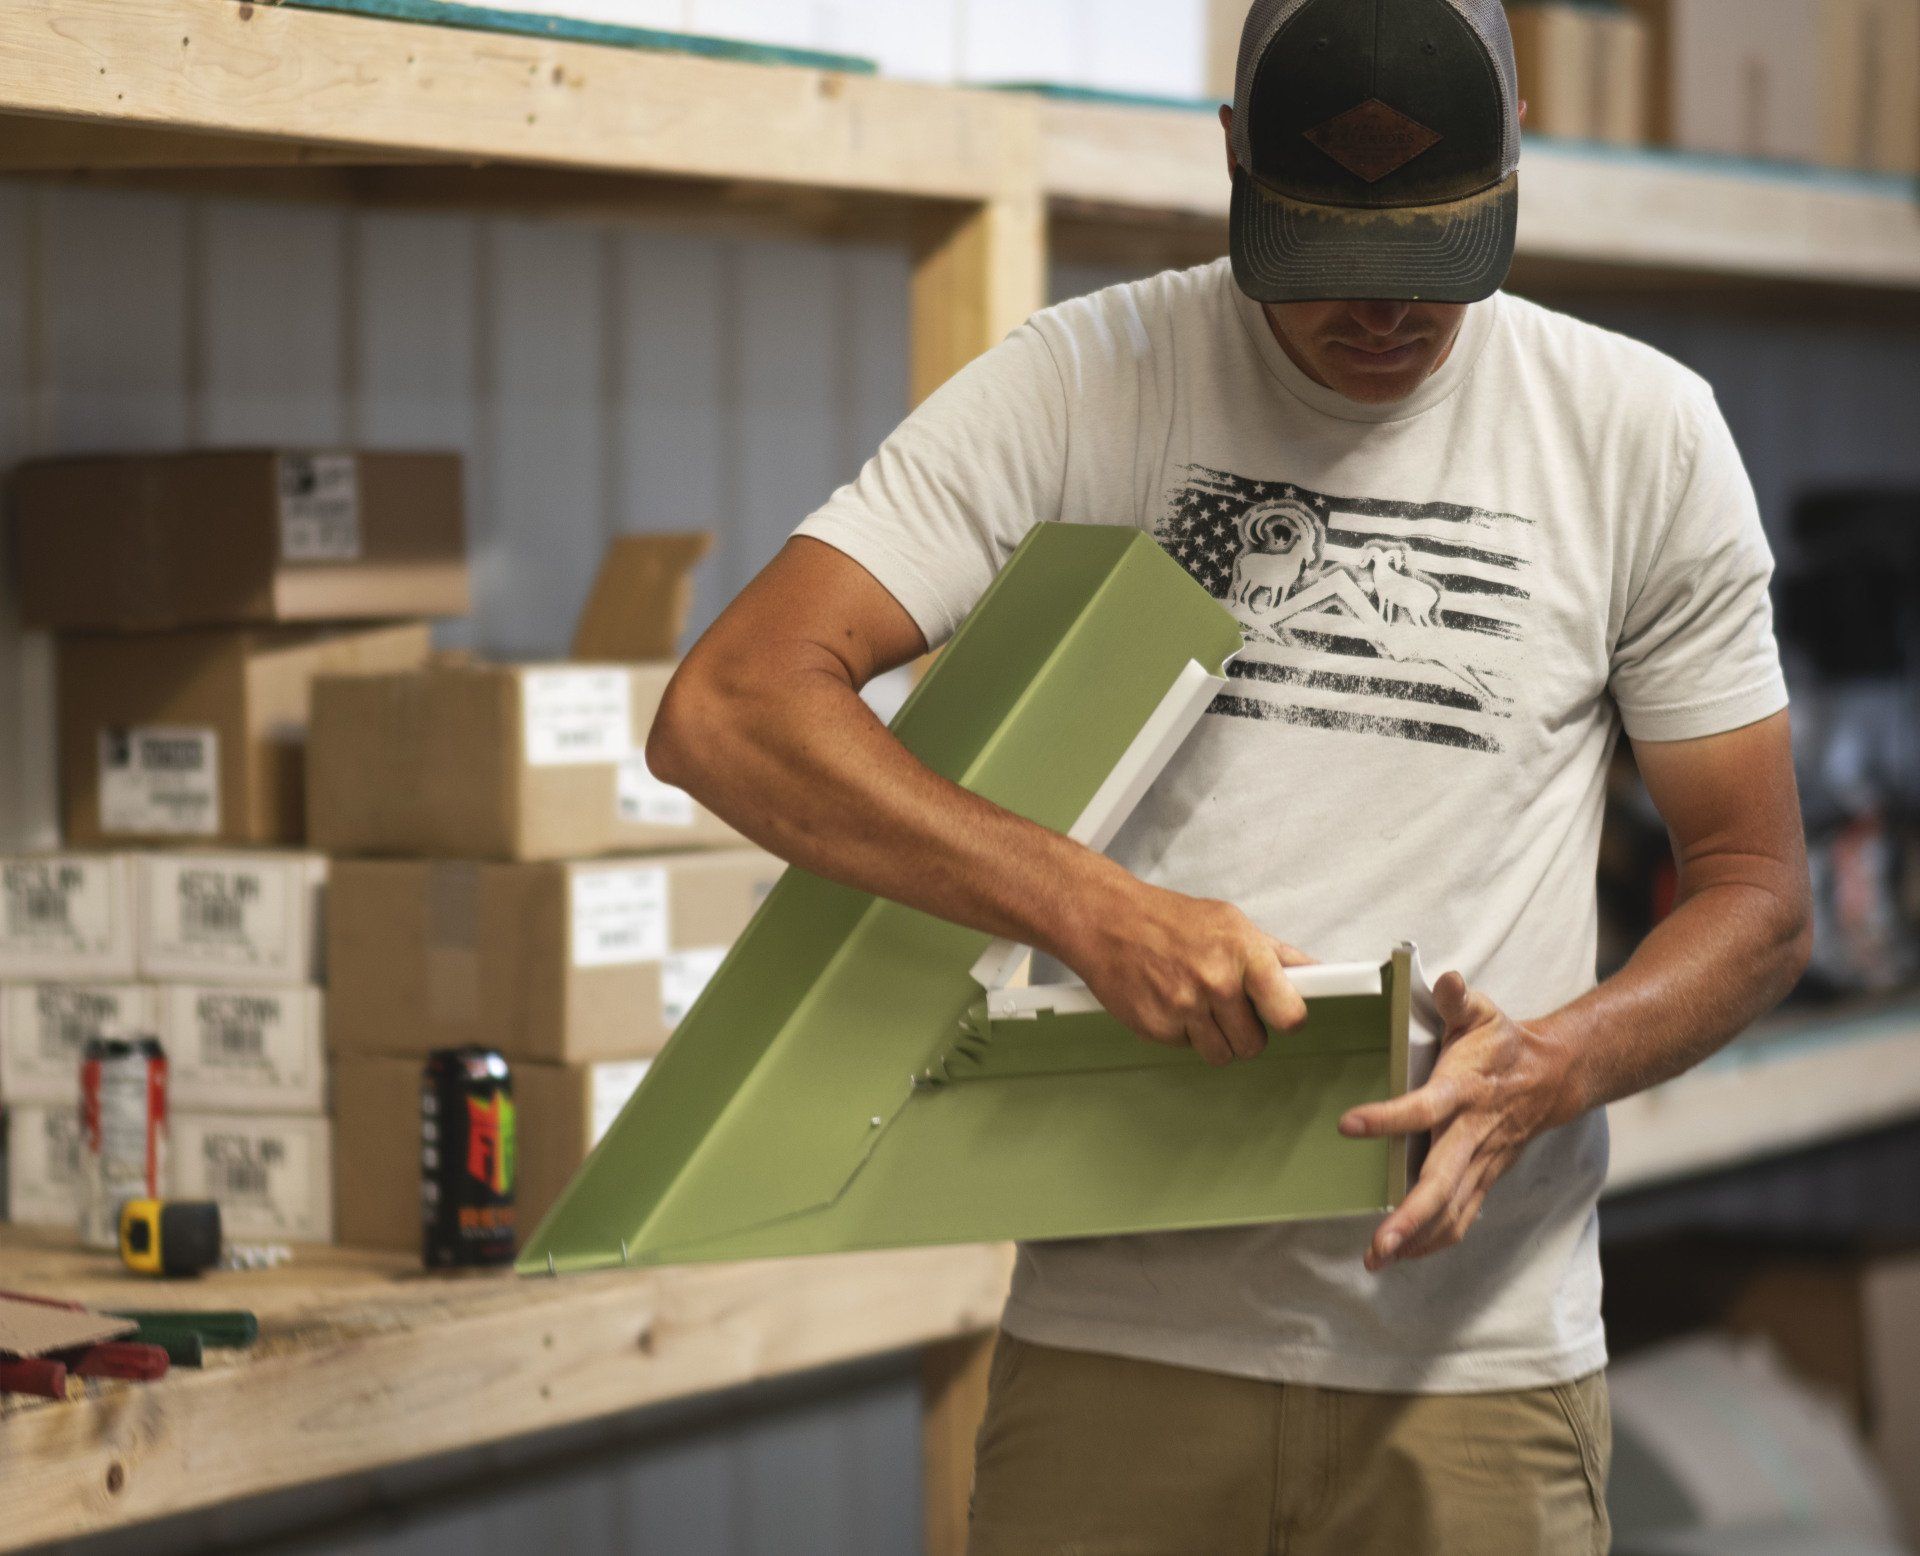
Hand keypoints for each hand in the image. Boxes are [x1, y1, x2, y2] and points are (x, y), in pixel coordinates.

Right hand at [1051, 872, 1311, 1067]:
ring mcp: (1185, 1008)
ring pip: (1222, 1054)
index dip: (1287, 1018)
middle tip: (1226, 1005)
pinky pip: (1187, 1049)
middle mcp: (1217, 982)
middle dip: (1244, 1030)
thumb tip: (1315, 972)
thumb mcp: (1229, 922)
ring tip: (1196, 1005)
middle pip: (1254, 1044)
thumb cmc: (1168, 919)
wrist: (1106, 921)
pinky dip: (1180, 1033)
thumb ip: (1274, 953)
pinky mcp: (1157, 1028)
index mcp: (1243, 953)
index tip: (1281, 1015)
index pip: (1290, 1014)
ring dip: (1214, 1037)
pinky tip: (1170, 1003)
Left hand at [1338, 972, 1580, 1271]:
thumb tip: (1446, 977)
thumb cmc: (1503, 1042)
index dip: (1387, 1119)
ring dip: (1417, 1239)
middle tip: (1378, 1242)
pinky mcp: (1484, 1177)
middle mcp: (1472, 1134)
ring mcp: (1480, 1162)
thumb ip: (1458, 998)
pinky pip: (1461, 1217)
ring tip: (1377, 1259)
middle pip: (1441, 1182)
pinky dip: (1435, 1240)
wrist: (1554, 1077)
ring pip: (1452, 1210)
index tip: (1347, 1125)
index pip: (1422, 1109)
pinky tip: (1404, 1255)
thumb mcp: (1483, 1012)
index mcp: (1464, 1091)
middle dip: (1410, 1217)